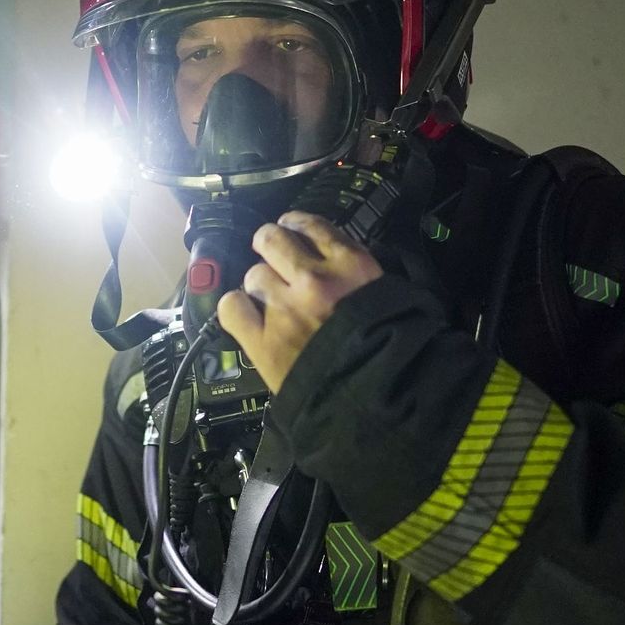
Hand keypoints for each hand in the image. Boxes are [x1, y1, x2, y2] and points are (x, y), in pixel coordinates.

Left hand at [216, 211, 383, 392]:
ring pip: (253, 274)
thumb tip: (336, 261)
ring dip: (259, 286)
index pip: (312, 225)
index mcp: (351, 266)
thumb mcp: (389, 297)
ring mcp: (284, 309)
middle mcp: (313, 279)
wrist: (378, 400)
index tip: (291, 228)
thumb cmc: (393, 351)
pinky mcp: (262, 340)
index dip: (295, 224)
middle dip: (268, 244)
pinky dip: (237, 309)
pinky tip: (247, 316)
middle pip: (272, 238)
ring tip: (270, 301)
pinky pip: (231, 307)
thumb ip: (359, 274)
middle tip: (270, 256)